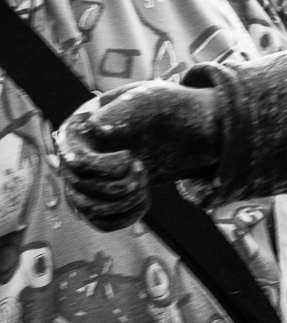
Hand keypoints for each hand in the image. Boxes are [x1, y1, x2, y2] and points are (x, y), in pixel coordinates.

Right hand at [57, 81, 221, 231]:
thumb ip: (123, 110)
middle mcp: (72, 158)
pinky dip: (126, 216)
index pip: (75, 162)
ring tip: (145, 183)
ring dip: (125, 201)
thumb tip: (96, 128)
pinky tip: (144, 200)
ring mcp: (84, 181)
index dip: (105, 167)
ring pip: (91, 208)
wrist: (178, 125)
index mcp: (77, 131)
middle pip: (82, 188)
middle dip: (120, 185)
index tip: (132, 157)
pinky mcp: (100, 200)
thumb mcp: (145, 100)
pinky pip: (102, 222)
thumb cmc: (159, 109)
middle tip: (143, 169)